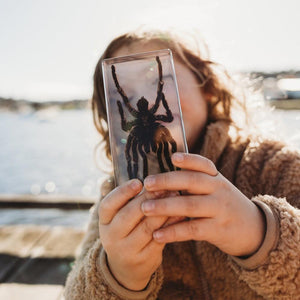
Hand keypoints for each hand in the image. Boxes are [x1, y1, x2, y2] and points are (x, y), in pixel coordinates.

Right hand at [99, 179, 168, 290]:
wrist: (126, 269)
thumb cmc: (126, 232)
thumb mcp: (118, 218)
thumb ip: (128, 200)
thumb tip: (148, 181)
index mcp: (105, 222)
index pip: (108, 205)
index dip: (122, 192)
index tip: (138, 182)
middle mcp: (112, 236)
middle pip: (129, 214)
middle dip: (148, 199)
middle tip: (164, 187)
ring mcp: (127, 250)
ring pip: (147, 227)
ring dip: (163, 210)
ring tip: (175, 197)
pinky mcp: (144, 259)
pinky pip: (159, 238)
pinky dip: (170, 224)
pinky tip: (180, 214)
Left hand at [142, 153, 265, 256]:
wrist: (253, 229)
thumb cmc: (224, 205)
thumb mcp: (216, 189)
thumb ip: (196, 182)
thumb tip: (163, 178)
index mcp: (216, 178)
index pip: (203, 164)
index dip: (189, 159)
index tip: (172, 157)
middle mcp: (219, 190)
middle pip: (192, 182)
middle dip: (167, 181)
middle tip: (147, 184)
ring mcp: (220, 210)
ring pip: (190, 206)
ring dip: (165, 207)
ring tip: (145, 208)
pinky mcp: (218, 230)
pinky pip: (192, 230)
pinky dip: (173, 232)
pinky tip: (157, 234)